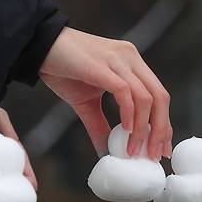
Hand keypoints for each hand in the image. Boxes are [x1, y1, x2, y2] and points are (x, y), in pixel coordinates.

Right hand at [40, 27, 172, 159]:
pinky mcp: (101, 65)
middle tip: (155, 156)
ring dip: (144, 128)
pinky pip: (124, 92)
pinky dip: (129, 114)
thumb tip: (107, 152)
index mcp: (132, 64)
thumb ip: (100, 125)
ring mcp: (118, 59)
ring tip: (135, 151)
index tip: (162, 149)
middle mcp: (130, 58)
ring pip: (145, 97)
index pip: (159, 95)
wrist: (36, 46)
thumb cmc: (62, 70)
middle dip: (161, 129)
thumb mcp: (87, 103)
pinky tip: (126, 130)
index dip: (165, 124)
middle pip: (160, 97)